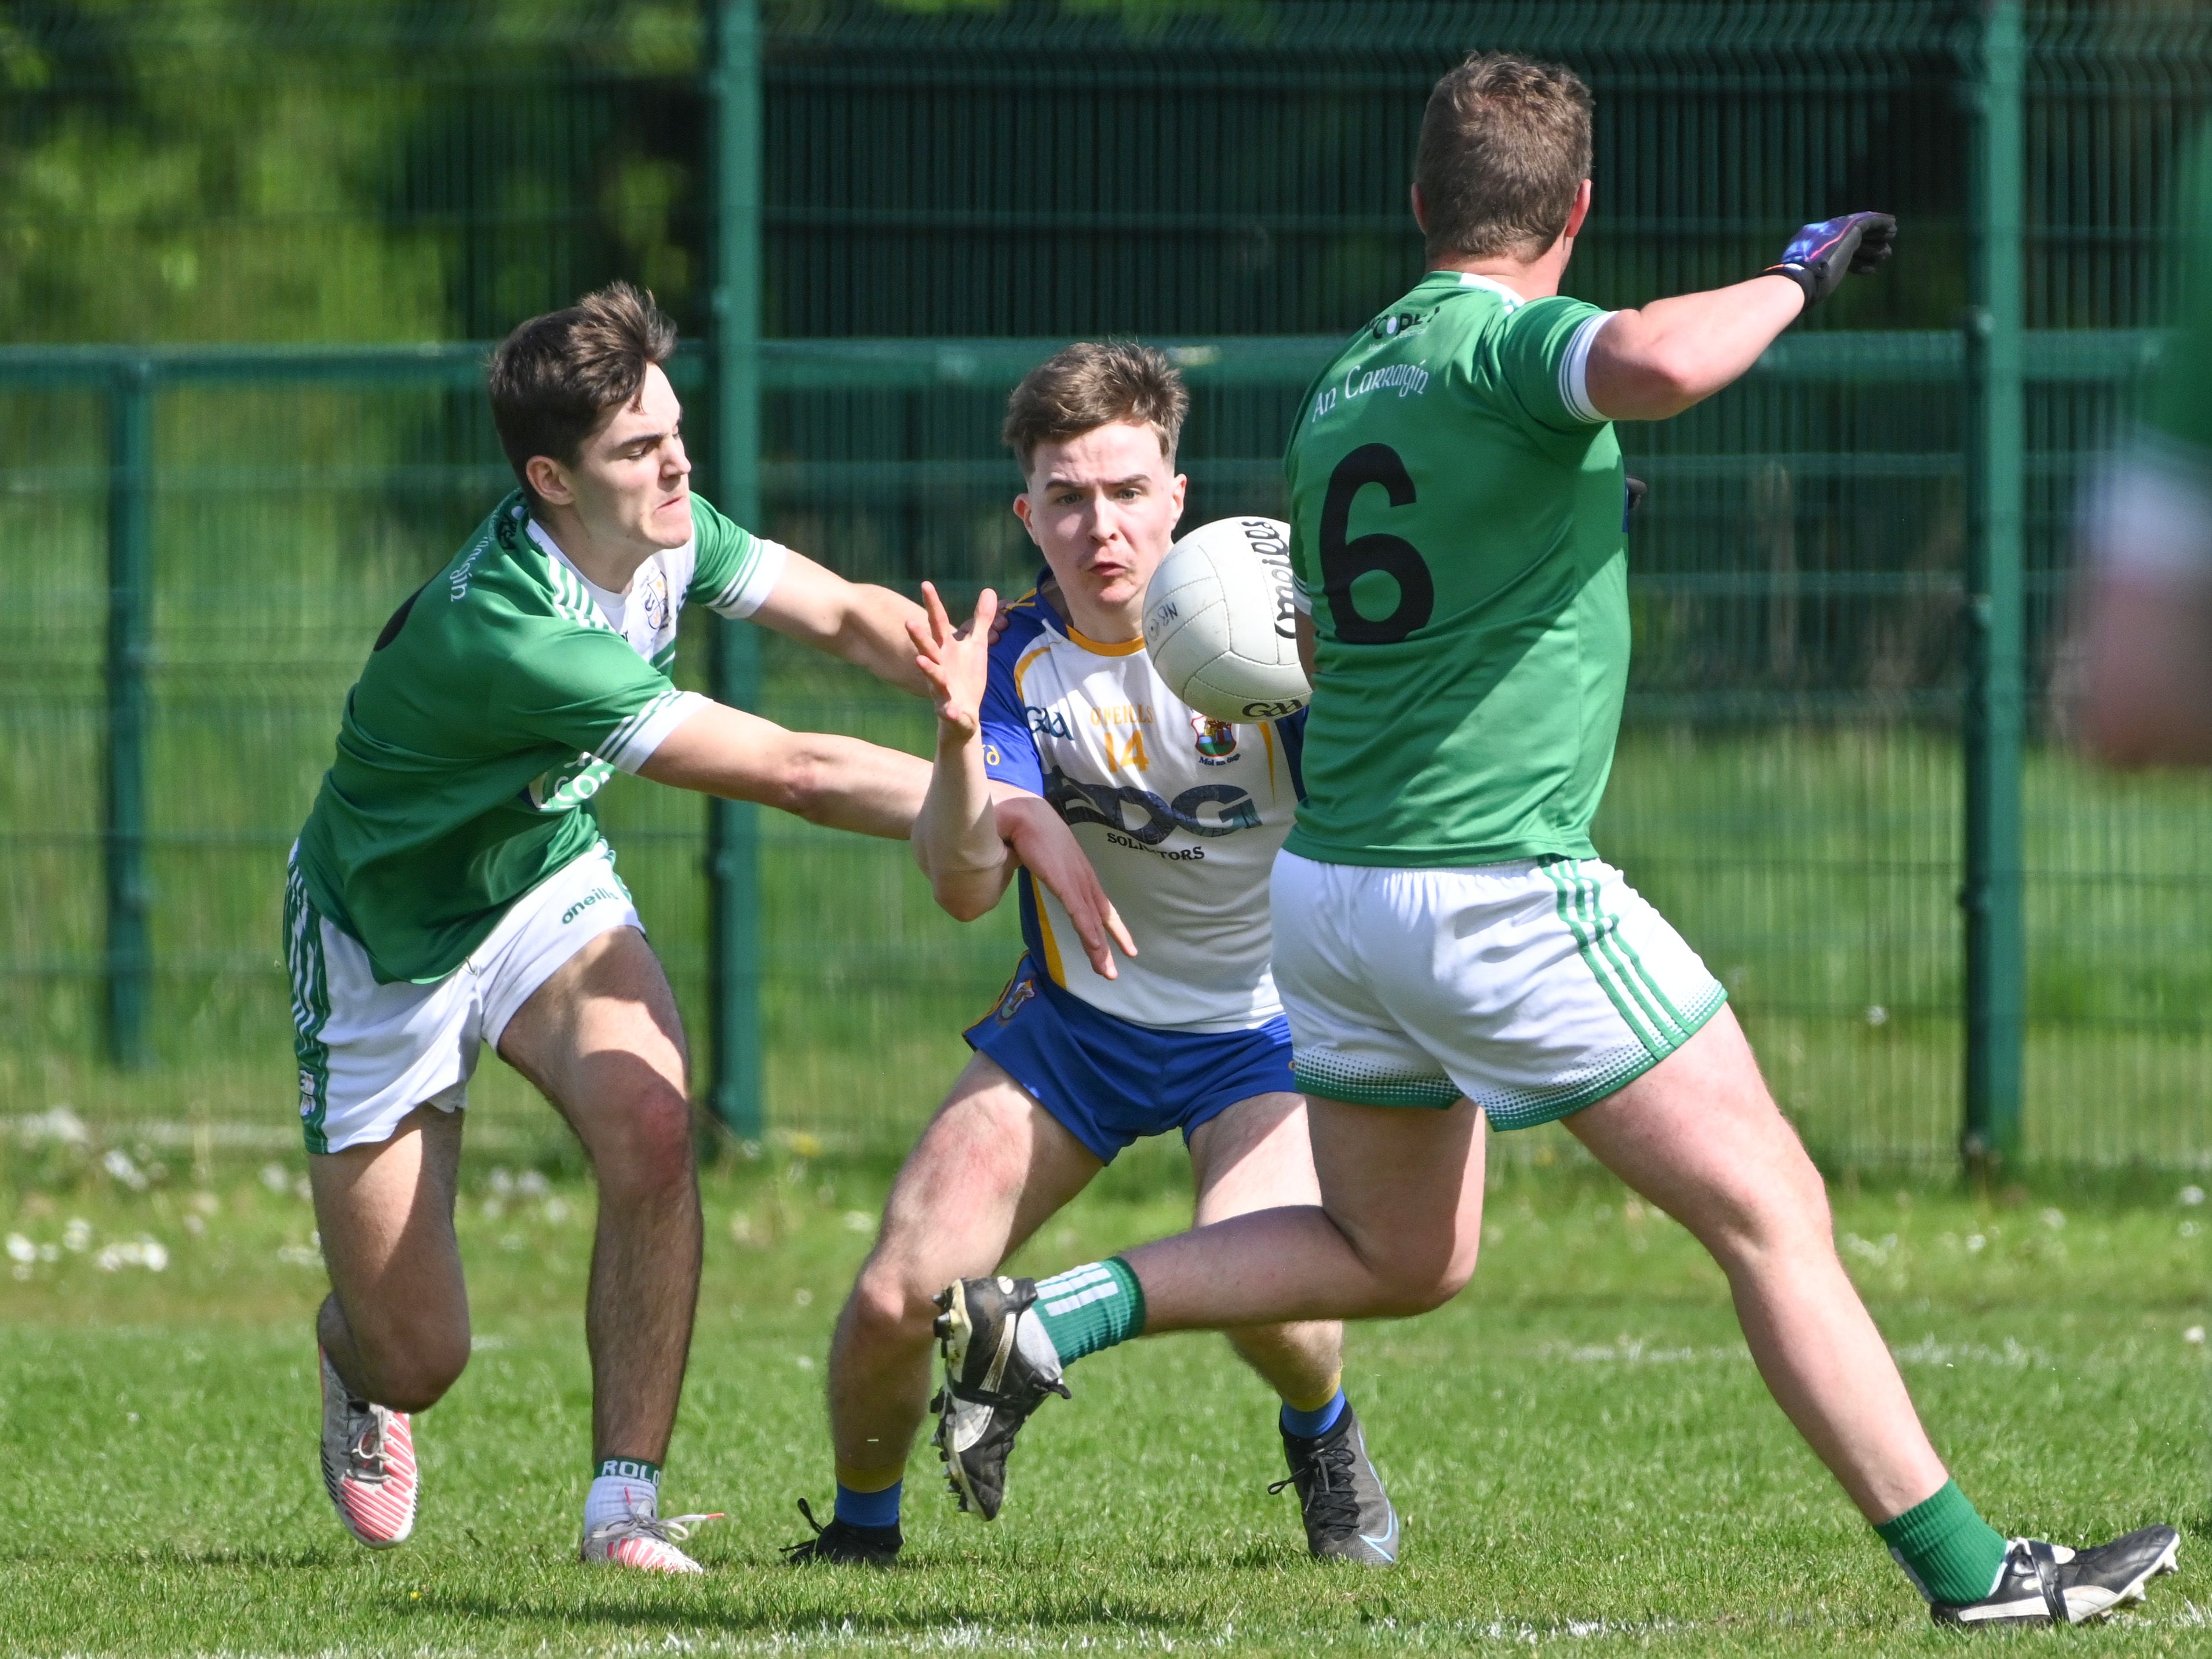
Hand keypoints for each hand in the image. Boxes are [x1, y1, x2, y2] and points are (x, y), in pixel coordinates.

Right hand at [905, 581, 995, 736]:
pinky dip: (949, 711)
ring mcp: (942, 688)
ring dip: (928, 669)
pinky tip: (950, 711)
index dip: (933, 604)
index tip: (925, 583)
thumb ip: (982, 620)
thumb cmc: (966, 676)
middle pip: (929, 648)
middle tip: (908, 622)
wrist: (962, 715)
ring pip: (934, 677)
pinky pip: (948, 711)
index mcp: (946, 649)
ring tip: (920, 660)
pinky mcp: (949, 710)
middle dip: (919, 637)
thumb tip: (989, 590)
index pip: (938, 623)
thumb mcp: (976, 645)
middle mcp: (940, 666)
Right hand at [993, 793, 1137, 980]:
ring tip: (1107, 972)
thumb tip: (1022, 864)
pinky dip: (1089, 932)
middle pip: (1100, 915)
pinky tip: (1096, 949)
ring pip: (1092, 921)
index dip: (1110, 924)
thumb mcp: (1036, 851)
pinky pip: (1079, 913)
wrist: (1021, 811)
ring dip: (1099, 948)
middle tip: (1117, 968)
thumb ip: (1036, 862)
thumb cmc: (1025, 827)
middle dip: (1111, 943)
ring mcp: (1075, 879)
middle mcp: (1082, 876)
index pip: (1098, 902)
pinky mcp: (1064, 882)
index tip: (1121, 944)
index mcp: (1077, 870)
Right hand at [1764, 212, 1894, 307]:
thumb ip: (1814, 281)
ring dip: (1877, 238)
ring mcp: (1834, 229)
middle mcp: (1820, 233)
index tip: (1869, 270)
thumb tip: (1811, 295)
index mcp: (1806, 245)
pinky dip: (1881, 223)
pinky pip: (1869, 221)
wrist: (1799, 281)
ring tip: (1888, 251)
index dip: (1855, 259)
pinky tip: (1893, 227)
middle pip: (1850, 238)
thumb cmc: (1799, 292)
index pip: (1835, 249)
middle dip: (1867, 247)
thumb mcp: (1807, 286)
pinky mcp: (1847, 228)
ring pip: (1861, 230)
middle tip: (1884, 256)